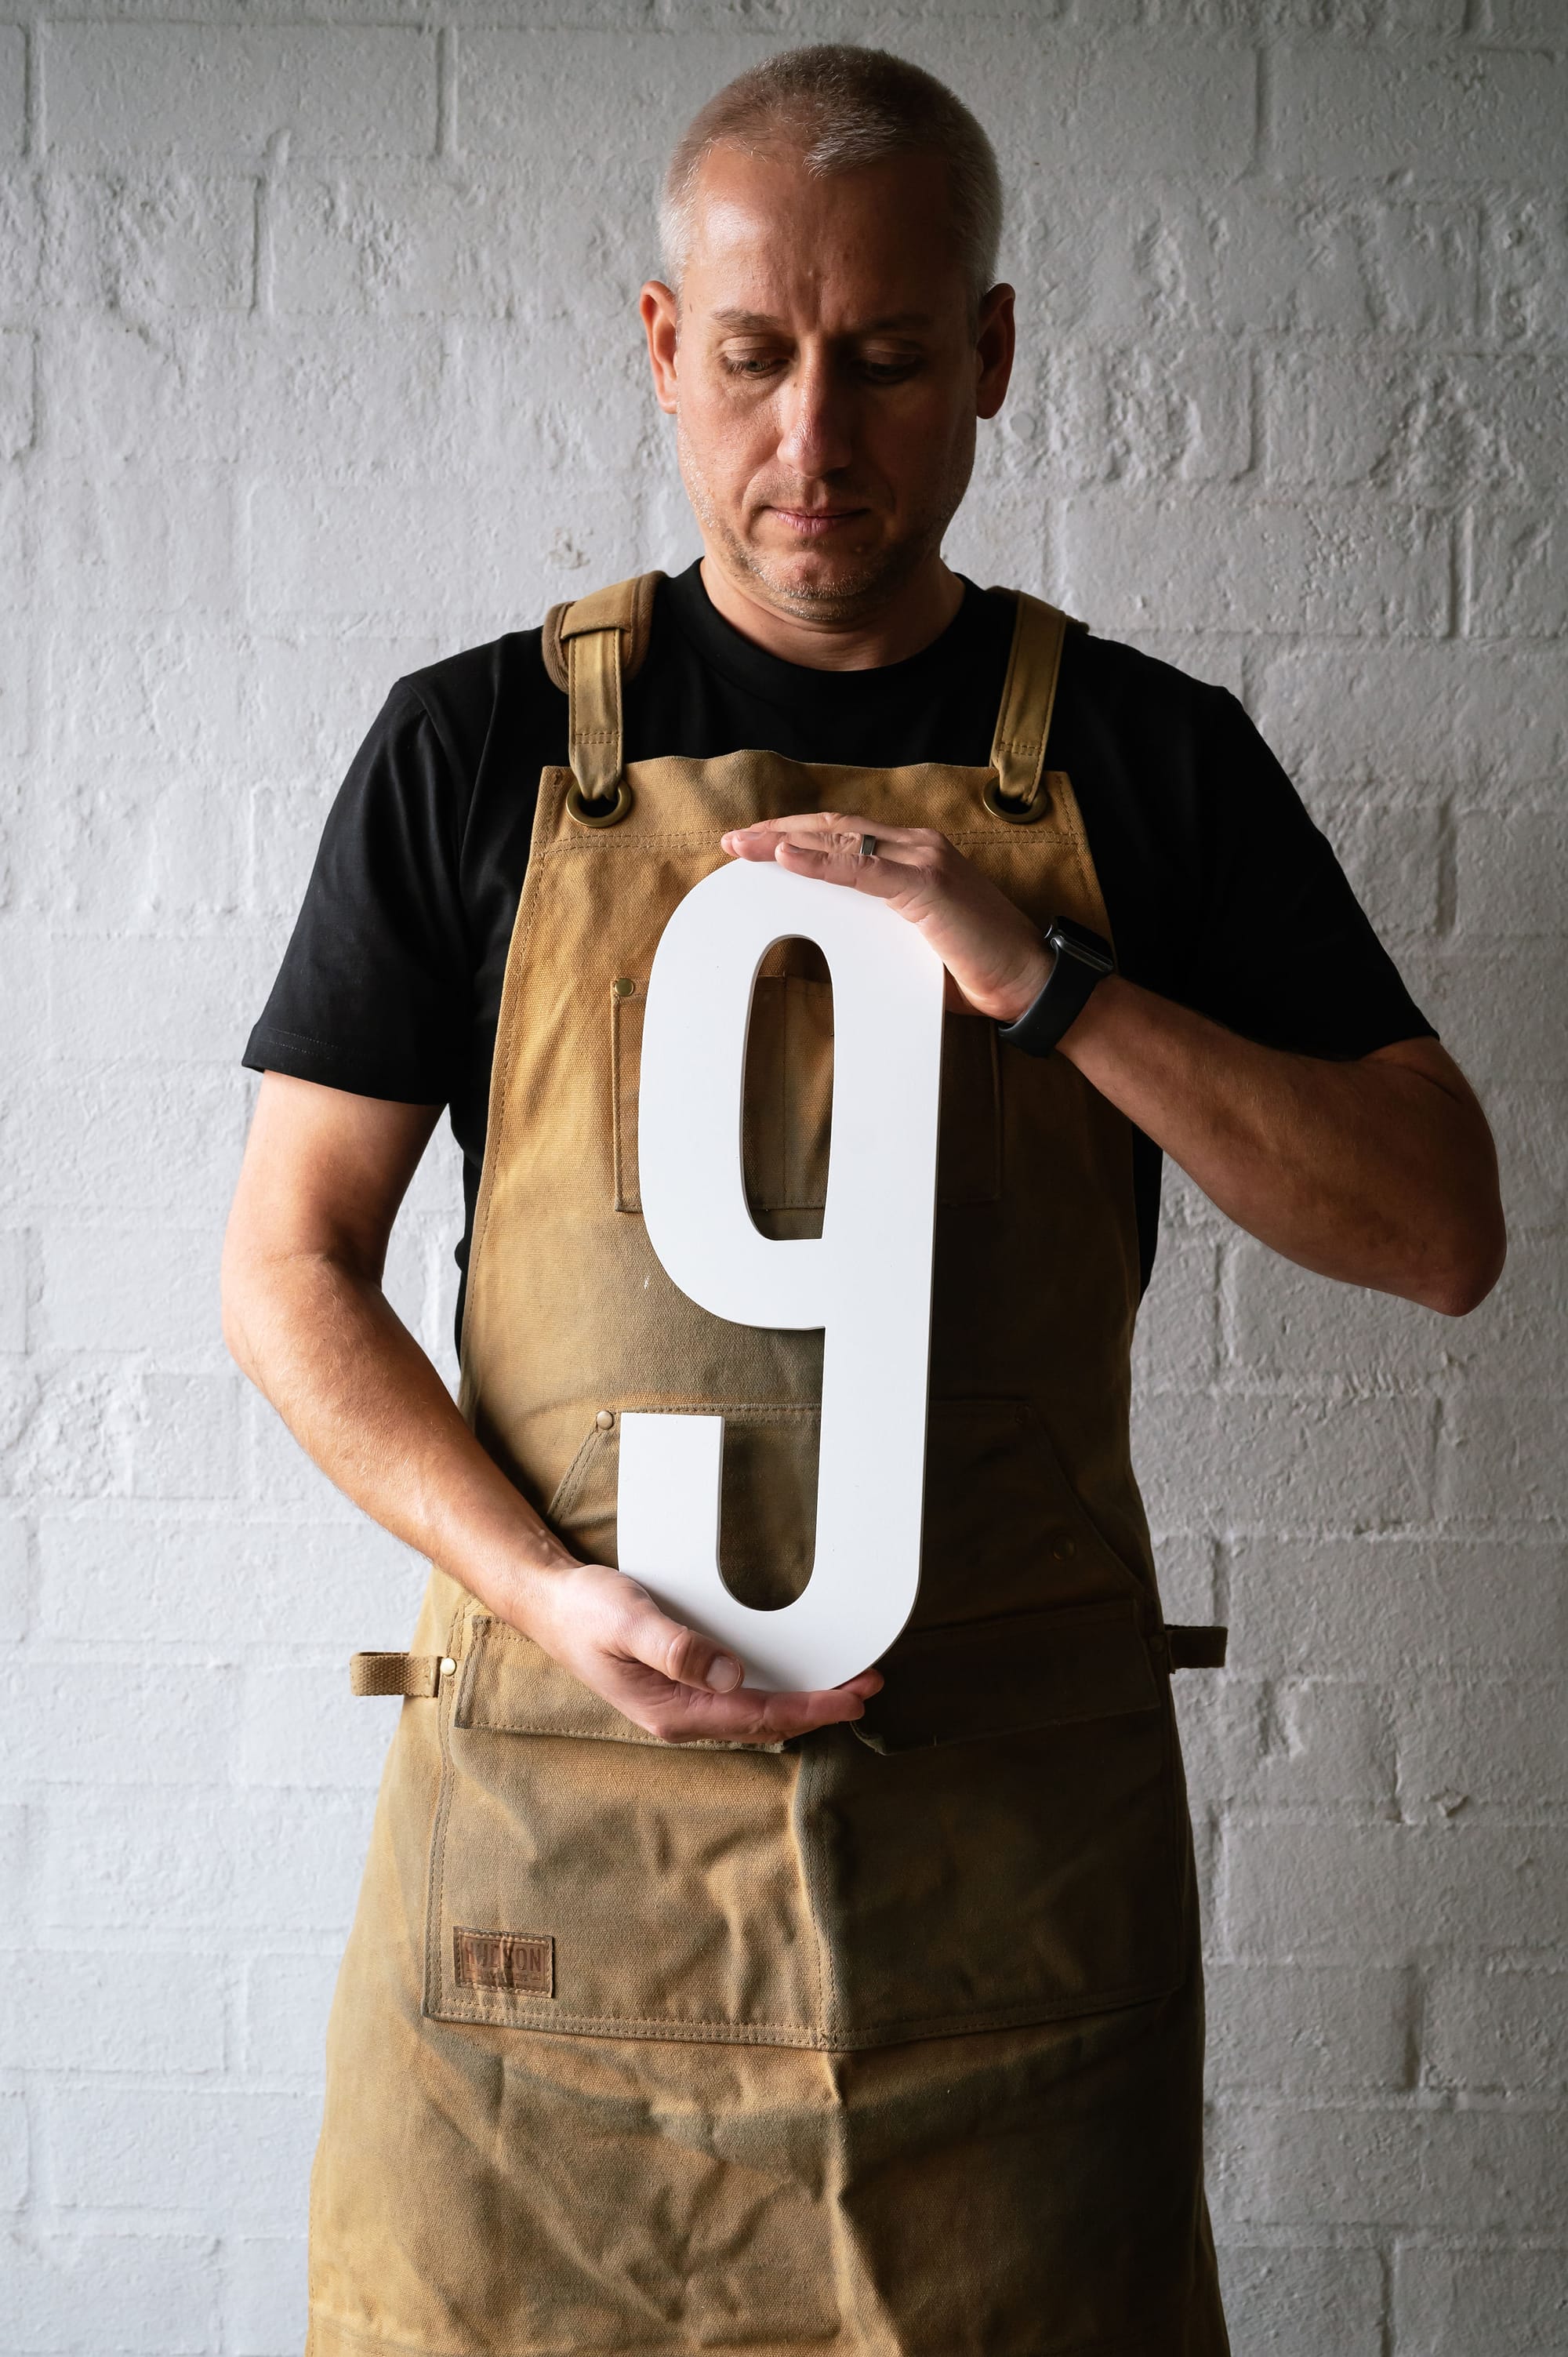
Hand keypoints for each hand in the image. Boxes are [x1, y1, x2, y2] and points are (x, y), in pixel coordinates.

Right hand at [518, 1559, 882, 1744]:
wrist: (552, 1605)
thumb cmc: (586, 1613)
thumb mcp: (629, 1623)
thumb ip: (677, 1649)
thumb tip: (730, 1673)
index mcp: (674, 1712)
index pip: (759, 1717)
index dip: (812, 1708)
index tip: (852, 1697)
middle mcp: (684, 1715)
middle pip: (767, 1720)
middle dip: (821, 1707)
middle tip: (869, 1686)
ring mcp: (684, 1703)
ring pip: (758, 1709)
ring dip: (804, 1696)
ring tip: (848, 1680)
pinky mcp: (683, 1685)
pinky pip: (742, 1694)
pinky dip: (778, 1684)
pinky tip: (797, 1673)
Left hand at [721, 812, 1051, 1022]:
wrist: (1030, 981)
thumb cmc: (978, 970)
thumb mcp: (913, 947)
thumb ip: (876, 934)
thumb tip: (826, 946)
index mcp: (916, 856)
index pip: (845, 835)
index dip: (797, 837)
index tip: (755, 846)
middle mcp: (919, 846)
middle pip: (834, 827)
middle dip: (779, 833)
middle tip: (734, 841)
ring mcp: (925, 860)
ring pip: (841, 838)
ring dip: (786, 841)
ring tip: (745, 845)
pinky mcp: (927, 884)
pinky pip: (861, 867)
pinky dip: (820, 860)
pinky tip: (785, 857)